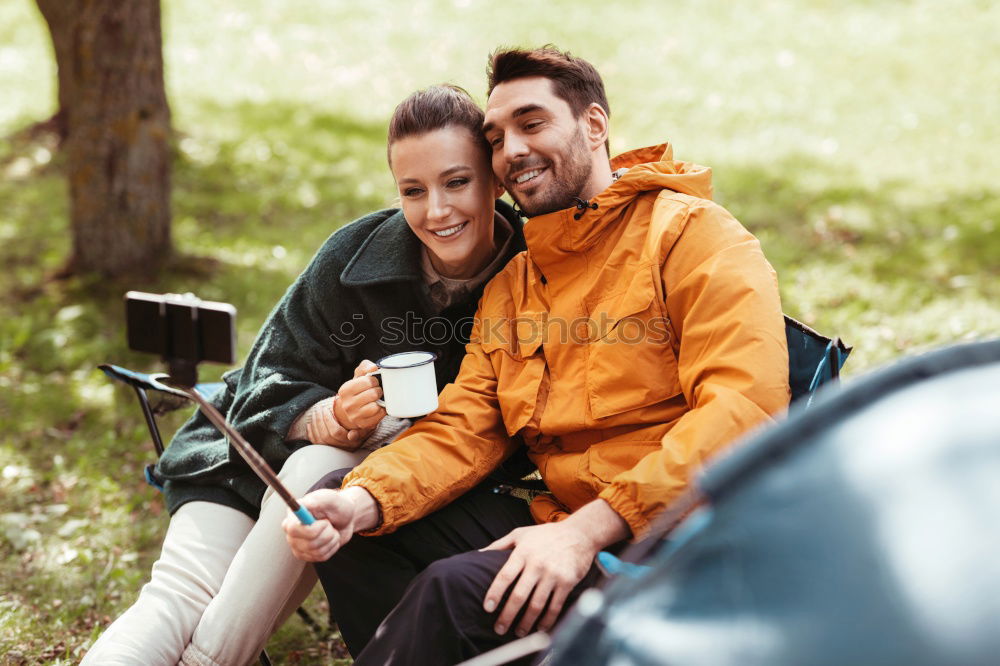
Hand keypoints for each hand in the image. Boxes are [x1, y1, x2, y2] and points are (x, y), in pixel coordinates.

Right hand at [282, 486, 380, 560]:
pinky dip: (332, 547)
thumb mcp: (331, 499)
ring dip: (331, 539)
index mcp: (293, 515)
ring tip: (331, 529)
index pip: (293, 529)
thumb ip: (317, 500)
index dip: (310, 529)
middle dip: (327, 534)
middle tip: (330, 523)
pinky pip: (322, 557)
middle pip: (309, 543)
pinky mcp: (306, 555)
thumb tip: (303, 504)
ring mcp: (298, 545)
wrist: (346, 519)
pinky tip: (331, 538)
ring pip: (317, 551)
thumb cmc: (336, 506)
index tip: (325, 522)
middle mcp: (292, 532)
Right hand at [335, 360, 385, 435]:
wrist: (352, 409)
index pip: (367, 381)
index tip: (373, 382)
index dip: (374, 380)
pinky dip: (382, 410)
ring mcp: (355, 416)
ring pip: (375, 407)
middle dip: (378, 390)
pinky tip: (378, 407)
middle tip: (376, 391)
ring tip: (377, 399)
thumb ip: (365, 367)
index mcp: (345, 390)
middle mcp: (347, 404)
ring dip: (380, 401)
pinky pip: (379, 416)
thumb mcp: (358, 376)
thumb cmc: (358, 389)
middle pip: (373, 394)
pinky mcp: (363, 424)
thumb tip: (373, 367)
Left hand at [480, 521, 596, 636]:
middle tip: (499, 628)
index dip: (495, 593)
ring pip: (536, 605)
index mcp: (523, 553)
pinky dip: (547, 621)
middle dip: (507, 615)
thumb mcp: (521, 534)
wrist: (579, 534)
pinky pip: (555, 606)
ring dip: (526, 622)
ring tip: (518, 632)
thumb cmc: (546, 535)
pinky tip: (539, 628)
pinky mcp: (567, 583)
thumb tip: (478, 554)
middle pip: (519, 595)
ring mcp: (553, 574)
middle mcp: (537, 564)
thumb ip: (500, 544)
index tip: (487, 608)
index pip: (505, 576)